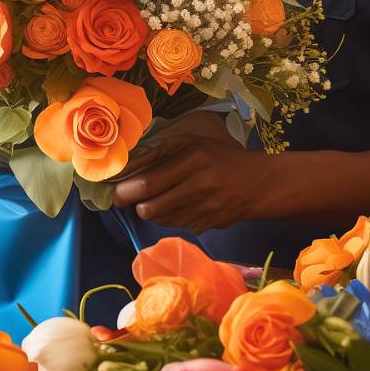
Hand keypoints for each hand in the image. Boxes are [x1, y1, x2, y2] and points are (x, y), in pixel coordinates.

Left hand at [113, 132, 266, 232]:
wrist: (259, 184)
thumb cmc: (220, 157)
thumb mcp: (192, 144)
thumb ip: (160, 153)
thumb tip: (126, 167)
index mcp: (193, 160)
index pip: (149, 181)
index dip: (125, 188)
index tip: (111, 189)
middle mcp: (198, 186)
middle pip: (149, 205)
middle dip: (131, 203)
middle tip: (124, 197)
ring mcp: (203, 211)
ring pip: (158, 218)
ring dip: (150, 209)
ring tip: (155, 196)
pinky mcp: (206, 226)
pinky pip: (174, 224)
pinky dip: (168, 216)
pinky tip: (178, 204)